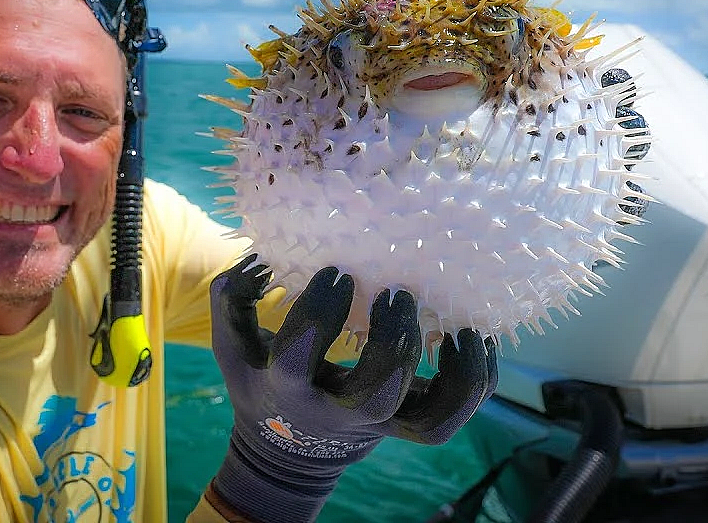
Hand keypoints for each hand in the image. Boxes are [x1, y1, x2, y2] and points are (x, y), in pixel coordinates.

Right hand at [207, 254, 496, 522]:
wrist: (291, 448)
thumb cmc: (263, 377)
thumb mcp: (235, 345)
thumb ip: (232, 299)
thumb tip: (258, 258)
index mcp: (289, 389)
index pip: (299, 359)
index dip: (318, 315)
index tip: (336, 274)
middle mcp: (338, 414)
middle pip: (374, 396)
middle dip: (392, 345)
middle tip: (397, 294)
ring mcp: (381, 426)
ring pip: (430, 422)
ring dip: (453, 376)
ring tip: (461, 327)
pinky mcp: (410, 427)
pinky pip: (456, 415)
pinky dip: (476, 380)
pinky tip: (474, 337)